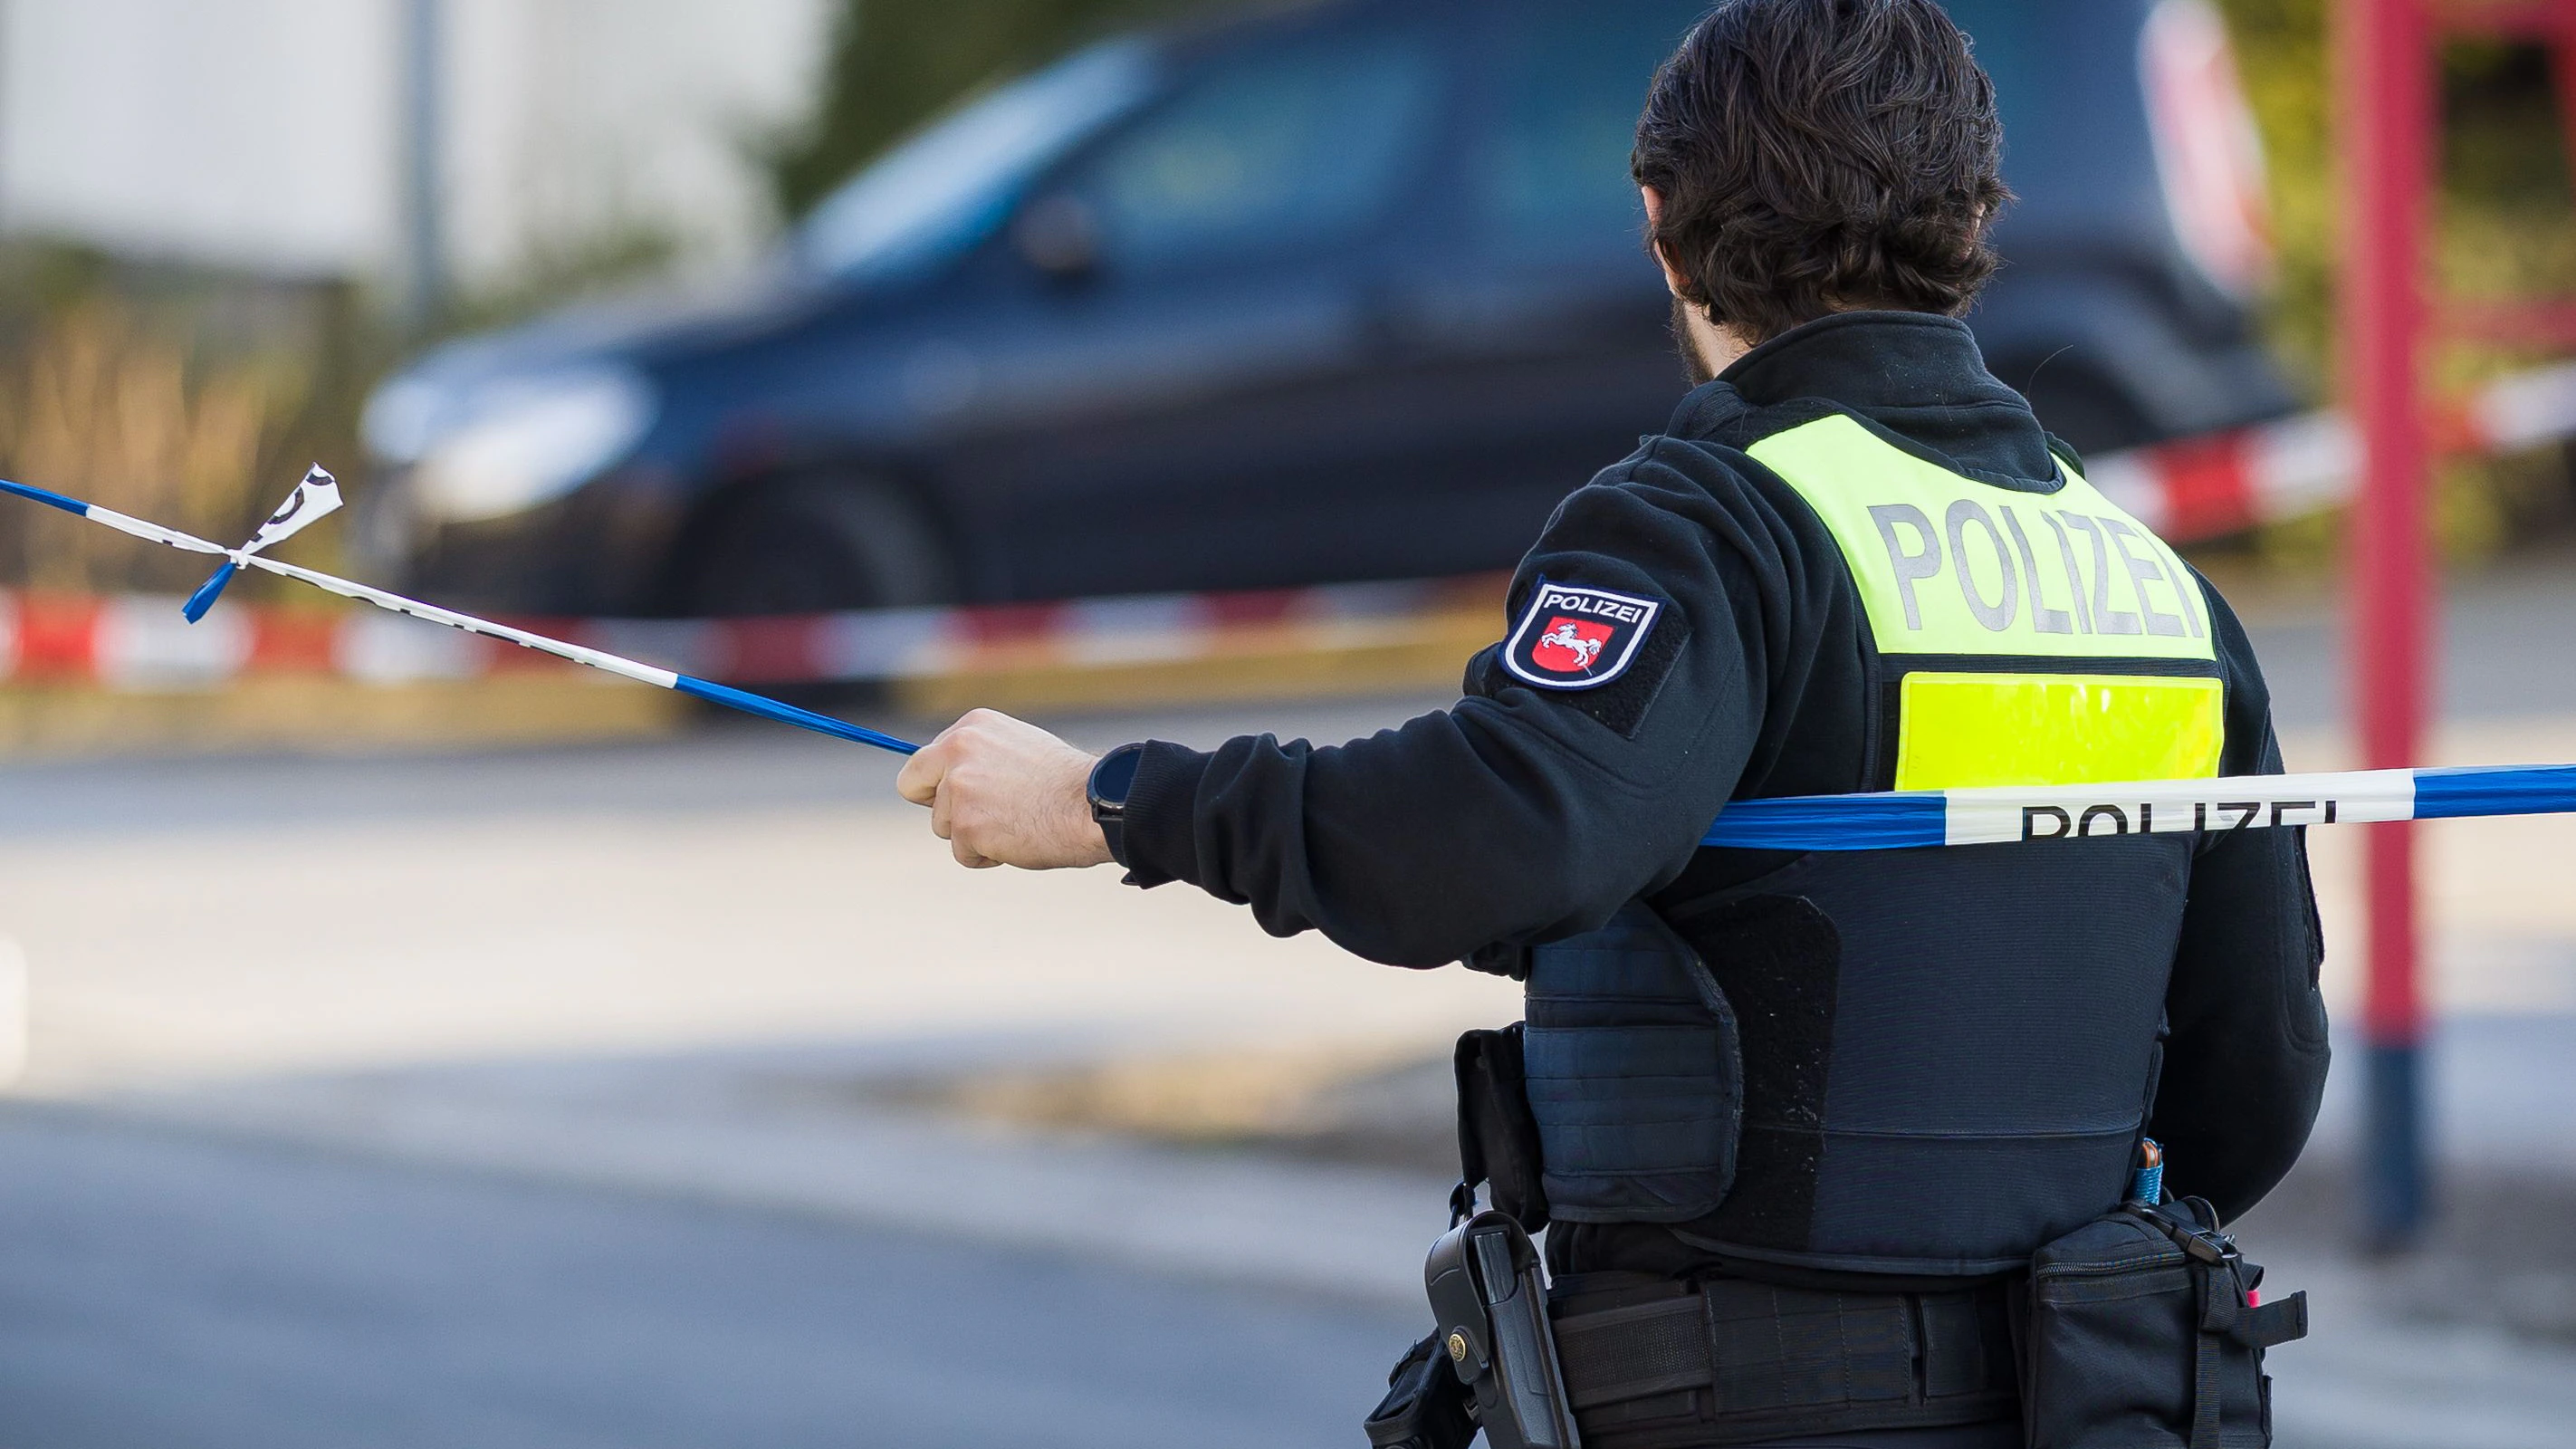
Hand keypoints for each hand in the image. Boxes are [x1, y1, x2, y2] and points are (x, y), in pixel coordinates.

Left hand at [894, 709, 1110, 869]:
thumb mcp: (1016, 750)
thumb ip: (979, 759)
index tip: (954, 795)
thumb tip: (948, 781)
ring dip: (972, 834)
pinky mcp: (966, 824)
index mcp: (971, 727)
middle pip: (912, 787)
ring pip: (943, 826)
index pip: (922, 759)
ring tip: (1015, 824)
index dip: (936, 783)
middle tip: (975, 817)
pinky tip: (1018, 840)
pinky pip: (963, 854)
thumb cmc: (1066, 782)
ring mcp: (959, 787)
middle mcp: (957, 750)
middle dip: (938, 806)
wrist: (1093, 804)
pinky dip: (986, 857)